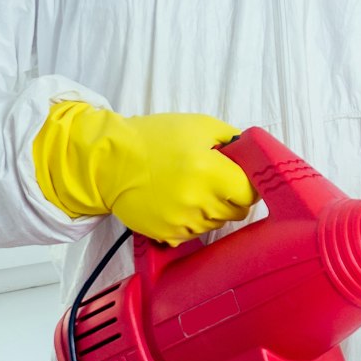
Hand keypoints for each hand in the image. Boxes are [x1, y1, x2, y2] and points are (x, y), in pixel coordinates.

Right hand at [34, 102, 254, 244]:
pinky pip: (193, 235)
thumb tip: (251, 153)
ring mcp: (182, 221)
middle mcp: (199, 200)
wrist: (108, 160)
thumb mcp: (199, 125)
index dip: (249, 185)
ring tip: (193, 189)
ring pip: (216, 225)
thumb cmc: (153, 138)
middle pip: (236, 212)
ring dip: (212, 210)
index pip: (250, 193)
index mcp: (211, 171)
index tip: (241, 179)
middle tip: (218, 182)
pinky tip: (179, 203)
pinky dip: (192, 222)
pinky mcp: (166, 234)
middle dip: (233, 197)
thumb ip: (232, 139)